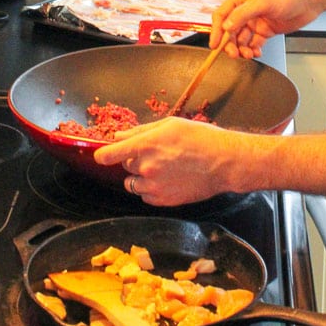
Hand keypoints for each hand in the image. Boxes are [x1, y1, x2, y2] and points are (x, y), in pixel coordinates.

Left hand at [94, 118, 236, 205]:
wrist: (223, 162)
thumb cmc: (200, 138)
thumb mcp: (170, 125)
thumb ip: (141, 131)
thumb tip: (119, 136)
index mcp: (146, 145)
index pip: (110, 154)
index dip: (103, 155)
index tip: (102, 155)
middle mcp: (146, 167)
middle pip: (125, 165)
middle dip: (134, 159)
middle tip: (155, 153)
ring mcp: (154, 186)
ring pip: (133, 183)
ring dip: (140, 176)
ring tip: (162, 168)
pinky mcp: (163, 201)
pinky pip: (145, 196)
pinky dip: (150, 189)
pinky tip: (167, 179)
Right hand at [210, 0, 321, 58]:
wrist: (309, 1)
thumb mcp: (264, 2)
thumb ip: (243, 14)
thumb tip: (227, 26)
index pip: (222, 14)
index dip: (216, 30)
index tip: (214, 44)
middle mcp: (246, 10)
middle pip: (230, 30)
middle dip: (230, 43)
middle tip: (234, 54)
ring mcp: (256, 21)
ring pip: (241, 39)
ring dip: (242, 48)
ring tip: (248, 54)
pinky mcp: (265, 31)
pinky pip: (253, 44)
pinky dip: (253, 50)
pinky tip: (256, 53)